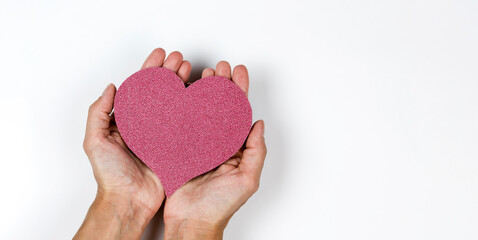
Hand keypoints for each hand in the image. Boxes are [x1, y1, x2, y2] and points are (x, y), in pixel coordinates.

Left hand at [75, 48, 192, 238]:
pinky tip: (200, 97)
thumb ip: (98, 112)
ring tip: (191, 70)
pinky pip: (185, 124)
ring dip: (183, 85)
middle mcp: (146, 124)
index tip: (160, 55)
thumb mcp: (94, 141)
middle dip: (170, 72)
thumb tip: (111, 87)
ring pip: (175, 103)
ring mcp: (162, 134)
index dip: (150, 69)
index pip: (140, 87)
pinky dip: (193, 109)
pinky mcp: (175, 145)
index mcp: (127, 120)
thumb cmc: (110, 175)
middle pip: (160, 91)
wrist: (128, 200)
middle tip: (180, 58)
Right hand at [163, 61, 266, 239]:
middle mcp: (218, 143)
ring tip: (202, 73)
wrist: (191, 222)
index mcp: (236, 148)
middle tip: (219, 66)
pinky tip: (181, 93)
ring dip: (202, 90)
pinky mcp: (180, 148)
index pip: (240, 112)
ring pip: (201, 110)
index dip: (239, 90)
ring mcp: (199, 145)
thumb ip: (257, 152)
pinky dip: (182, 106)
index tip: (238, 71)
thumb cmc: (219, 206)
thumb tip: (259, 124)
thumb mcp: (247, 180)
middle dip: (221, 84)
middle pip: (221, 106)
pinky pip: (182, 123)